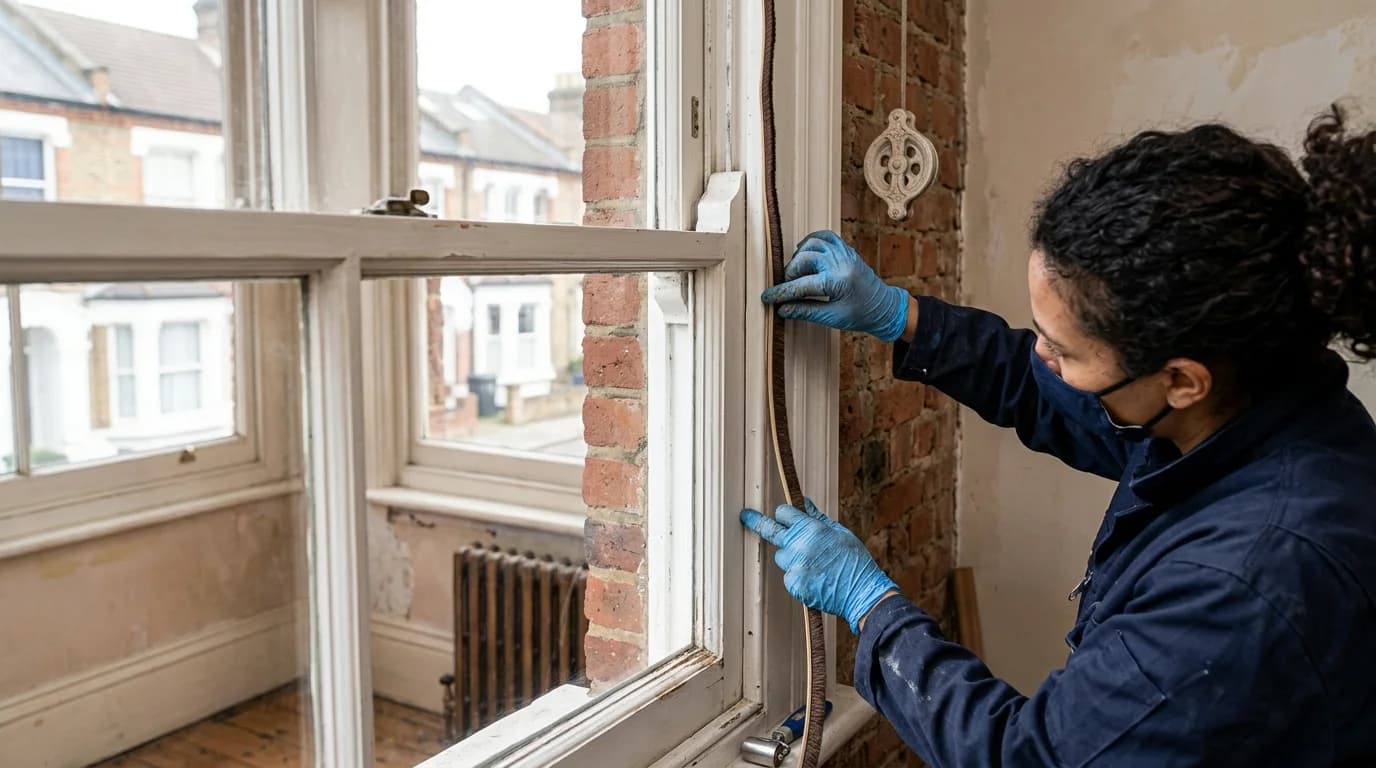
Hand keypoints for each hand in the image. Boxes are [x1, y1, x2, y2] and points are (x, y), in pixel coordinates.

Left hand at [741, 499, 898, 633]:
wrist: (861, 592)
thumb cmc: (854, 561)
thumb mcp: (839, 532)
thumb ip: (817, 518)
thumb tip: (803, 503)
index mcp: (811, 529)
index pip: (783, 513)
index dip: (784, 514)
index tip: (778, 514)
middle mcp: (798, 545)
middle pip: (770, 531)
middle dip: (756, 521)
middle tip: (745, 515)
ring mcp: (794, 566)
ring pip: (782, 556)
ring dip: (792, 557)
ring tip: (815, 565)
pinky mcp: (793, 584)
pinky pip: (789, 575)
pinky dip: (798, 576)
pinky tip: (815, 579)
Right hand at [760, 230, 909, 341]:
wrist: (884, 307)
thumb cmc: (861, 314)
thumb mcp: (832, 317)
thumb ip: (805, 311)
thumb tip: (782, 309)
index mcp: (837, 282)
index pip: (800, 285)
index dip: (781, 292)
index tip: (767, 297)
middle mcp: (840, 263)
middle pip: (803, 260)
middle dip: (790, 275)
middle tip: (787, 289)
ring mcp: (844, 253)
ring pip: (810, 245)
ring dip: (799, 259)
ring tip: (797, 274)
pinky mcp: (846, 249)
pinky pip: (824, 236)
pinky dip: (811, 242)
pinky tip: (805, 254)